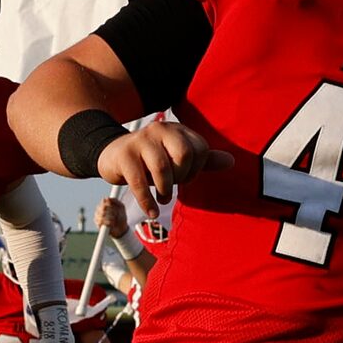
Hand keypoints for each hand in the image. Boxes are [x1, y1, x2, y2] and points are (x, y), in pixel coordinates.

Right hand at [93, 195, 129, 235]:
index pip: (104, 201)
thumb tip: (107, 198)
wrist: (122, 228)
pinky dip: (108, 222)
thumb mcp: (121, 207)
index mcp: (105, 205)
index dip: (110, 204)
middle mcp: (99, 210)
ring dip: (110, 217)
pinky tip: (111, 223)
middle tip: (116, 214)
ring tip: (114, 219)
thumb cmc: (121, 217)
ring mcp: (98, 217)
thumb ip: (116, 201)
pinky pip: (101, 221)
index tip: (115, 207)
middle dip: (111, 211)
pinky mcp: (98, 224)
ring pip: (102, 214)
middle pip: (103, 207)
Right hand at [98, 119, 232, 213]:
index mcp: (178, 130)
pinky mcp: (124, 154)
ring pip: (162, 168)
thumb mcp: (177, 159)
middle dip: (182, 176)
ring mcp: (140, 140)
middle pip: (184, 154)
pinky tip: (152, 212)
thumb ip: (203, 160)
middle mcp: (160, 130)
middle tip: (174, 186)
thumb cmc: (150, 160)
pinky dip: (148, 201)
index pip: (200, 150)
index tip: (184, 178)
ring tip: (163, 198)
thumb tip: (231, 161)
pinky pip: (139, 181)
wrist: (112, 155)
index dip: (196, 170)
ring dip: (165, 190)